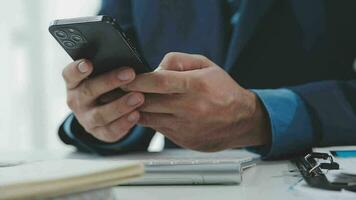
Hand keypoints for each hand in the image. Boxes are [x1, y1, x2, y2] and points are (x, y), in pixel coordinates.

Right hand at [62, 60, 144, 141]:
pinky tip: (137, 114)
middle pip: (89, 91)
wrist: (107, 113)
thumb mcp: (103, 75)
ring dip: (121, 105)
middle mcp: (77, 101)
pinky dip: (124, 123)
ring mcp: (86, 119)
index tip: (88, 63)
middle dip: (110, 82)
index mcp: (75, 83)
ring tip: (139, 97)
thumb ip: (110, 66)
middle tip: (130, 73)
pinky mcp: (99, 133)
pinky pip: (111, 131)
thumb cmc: (108, 87)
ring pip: (101, 114)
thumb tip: (131, 56)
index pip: (70, 74)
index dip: (77, 69)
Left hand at [124, 52, 270, 150]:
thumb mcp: (206, 65)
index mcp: (196, 85)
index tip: (123, 77)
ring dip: (137, 109)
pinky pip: (158, 129)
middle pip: (149, 102)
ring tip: (129, 101)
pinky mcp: (183, 140)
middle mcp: (190, 107)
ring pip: (150, 118)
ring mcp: (186, 126)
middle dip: (130, 95)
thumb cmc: (223, 90)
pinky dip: (150, 119)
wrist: (242, 120)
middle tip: (118, 89)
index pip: (159, 82)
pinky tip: (150, 111)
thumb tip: (154, 68)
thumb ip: (178, 61)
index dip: (136, 80)